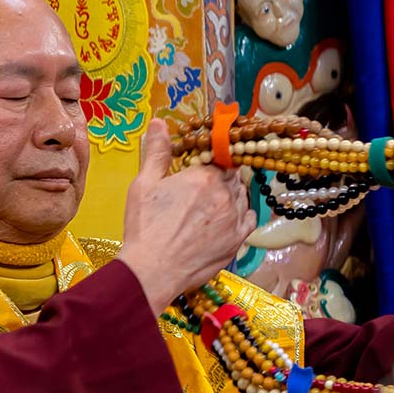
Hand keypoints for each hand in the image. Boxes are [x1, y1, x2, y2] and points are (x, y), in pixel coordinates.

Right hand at [117, 119, 256, 312]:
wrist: (153, 270)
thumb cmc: (145, 227)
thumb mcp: (144, 184)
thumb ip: (157, 151)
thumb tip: (159, 122)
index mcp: (204, 176)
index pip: (221, 155)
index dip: (214, 156)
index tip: (205, 162)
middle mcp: (225, 194)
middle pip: (232, 175)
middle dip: (221, 176)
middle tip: (203, 185)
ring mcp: (234, 218)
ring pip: (242, 195)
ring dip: (231, 194)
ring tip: (212, 203)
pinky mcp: (237, 240)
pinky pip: (249, 218)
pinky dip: (241, 214)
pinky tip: (226, 217)